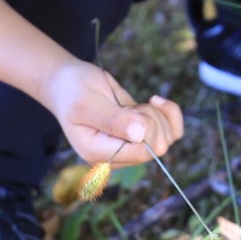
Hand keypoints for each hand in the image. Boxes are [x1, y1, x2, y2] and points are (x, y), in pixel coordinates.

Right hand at [39, 60, 184, 166]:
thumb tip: (140, 134)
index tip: (134, 108)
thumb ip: (113, 120)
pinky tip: (155, 101)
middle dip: (152, 120)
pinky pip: (171, 132)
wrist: (69, 83)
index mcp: (98, 154)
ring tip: (136, 105)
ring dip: (158, 115)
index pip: (140, 152)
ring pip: (167, 139)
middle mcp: (115, 157)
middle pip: (156, 147)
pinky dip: (170, 113)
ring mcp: (129, 148)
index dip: (146, 128)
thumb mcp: (88, 102)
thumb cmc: (74, 90)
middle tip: (132, 106)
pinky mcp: (140, 137)